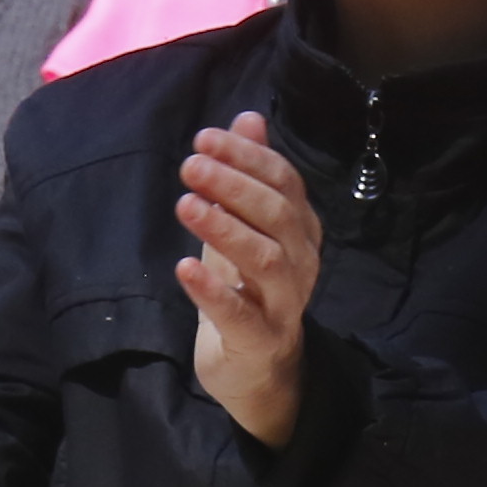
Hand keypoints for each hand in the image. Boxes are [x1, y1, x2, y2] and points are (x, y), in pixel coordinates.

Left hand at [173, 114, 323, 448]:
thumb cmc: (247, 289)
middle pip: (277, 214)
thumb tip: (248, 117)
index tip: (203, 138)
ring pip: (266, 259)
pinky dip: (212, 290)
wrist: (258, 369)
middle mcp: (301, 262)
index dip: (247, 157)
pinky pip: (241, 315)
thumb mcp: (244, 227)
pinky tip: (185, 267)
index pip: (284, 182)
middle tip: (189, 166)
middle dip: (233, 185)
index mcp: (301, 230)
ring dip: (225, 229)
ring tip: (186, 206)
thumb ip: (248, 175)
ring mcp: (285, 303)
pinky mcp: (260, 340)